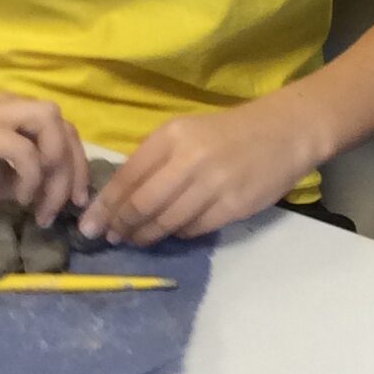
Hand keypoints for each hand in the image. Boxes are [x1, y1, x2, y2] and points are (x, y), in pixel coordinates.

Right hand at [0, 93, 87, 227]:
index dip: (76, 165)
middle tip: (59, 208)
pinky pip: (21, 147)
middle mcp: (6, 105)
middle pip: (63, 124)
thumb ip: (22, 180)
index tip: (72, 203)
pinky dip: (29, 174)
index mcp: (11, 113)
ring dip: (55, 167)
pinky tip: (17, 198)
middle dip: (72, 169)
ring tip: (37, 201)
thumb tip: (51, 195)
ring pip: (49, 122)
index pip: (62, 129)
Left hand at [80, 98, 314, 245]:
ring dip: (145, 235)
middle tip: (109, 238)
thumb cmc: (227, 133)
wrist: (284, 132)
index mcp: (172, 136)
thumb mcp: (186, 133)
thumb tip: (119, 198)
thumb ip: (154, 160)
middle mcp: (190, 159)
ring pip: (166, 221)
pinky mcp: (233, 206)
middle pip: (142, 203)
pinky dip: (177, 234)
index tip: (89, 224)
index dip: (105, 205)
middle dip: (120, 225)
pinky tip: (170, 233)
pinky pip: (193, 228)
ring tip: (134, 240)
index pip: (128, 176)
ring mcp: (213, 184)